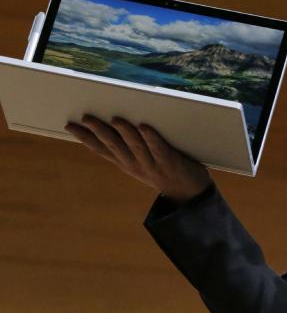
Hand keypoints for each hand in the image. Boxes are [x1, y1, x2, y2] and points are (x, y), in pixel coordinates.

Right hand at [64, 115, 212, 203]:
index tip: (70, 125)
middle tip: (87, 117)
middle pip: (114, 146)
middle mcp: (136, 165)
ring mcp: (152, 165)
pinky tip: (144, 127)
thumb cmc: (165, 172)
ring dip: (125, 132)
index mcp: (127, 164)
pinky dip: (151, 138)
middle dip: (100, 131)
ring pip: (135, 146)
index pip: (102, 149)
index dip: (86, 138)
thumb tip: (117, 122)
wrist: (190, 195)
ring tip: (115, 119)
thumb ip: (131, 147)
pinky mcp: (170, 162)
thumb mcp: (142, 163)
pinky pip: (159, 148)